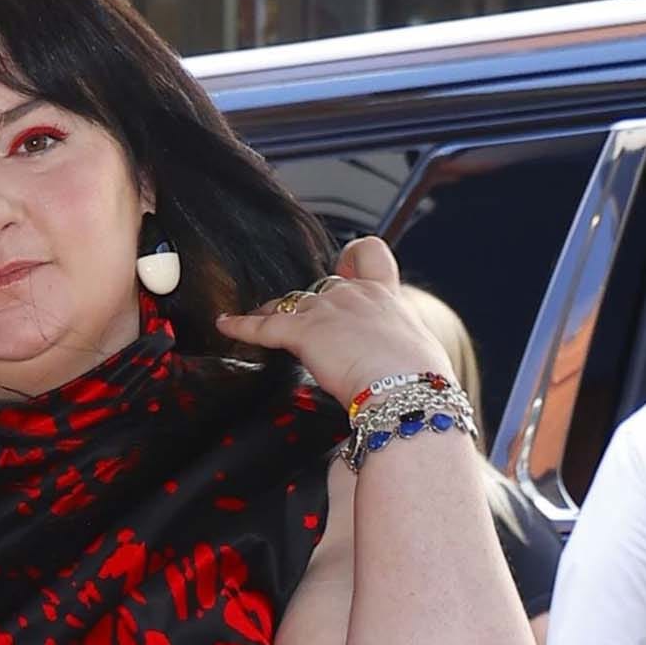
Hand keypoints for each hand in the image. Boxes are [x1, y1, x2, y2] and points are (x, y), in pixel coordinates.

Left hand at [215, 236, 450, 406]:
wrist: (407, 389)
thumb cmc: (419, 381)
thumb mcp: (418, 355)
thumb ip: (399, 349)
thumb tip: (400, 368)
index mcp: (386, 297)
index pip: (369, 255)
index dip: (352, 258)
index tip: (344, 266)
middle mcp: (354, 294)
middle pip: (320, 286)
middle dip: (308, 304)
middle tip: (300, 323)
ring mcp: (327, 310)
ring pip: (289, 304)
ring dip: (273, 313)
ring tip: (256, 321)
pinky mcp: (304, 331)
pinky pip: (263, 326)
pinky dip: (241, 326)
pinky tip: (226, 325)